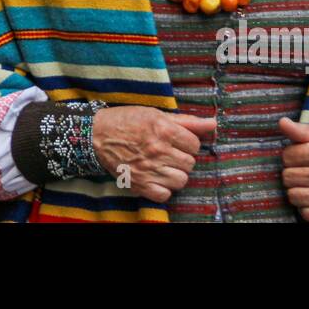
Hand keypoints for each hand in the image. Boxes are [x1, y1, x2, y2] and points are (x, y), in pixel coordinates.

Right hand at [91, 106, 216, 202]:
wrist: (96, 135)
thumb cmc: (126, 121)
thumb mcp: (155, 114)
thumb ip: (186, 121)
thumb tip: (213, 124)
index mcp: (164, 130)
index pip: (194, 145)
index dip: (188, 143)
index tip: (178, 141)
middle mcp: (159, 150)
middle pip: (190, 164)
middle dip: (183, 158)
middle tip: (170, 153)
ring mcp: (149, 169)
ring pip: (181, 180)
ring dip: (175, 174)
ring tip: (164, 166)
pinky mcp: (139, 183)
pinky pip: (165, 195)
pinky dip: (163, 189)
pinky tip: (157, 178)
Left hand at [279, 117, 308, 221]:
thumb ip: (300, 129)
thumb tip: (282, 123)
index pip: (287, 157)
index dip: (290, 154)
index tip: (299, 154)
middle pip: (288, 177)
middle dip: (291, 171)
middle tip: (302, 168)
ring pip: (293, 196)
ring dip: (296, 189)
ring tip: (305, 181)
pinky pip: (306, 213)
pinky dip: (305, 206)